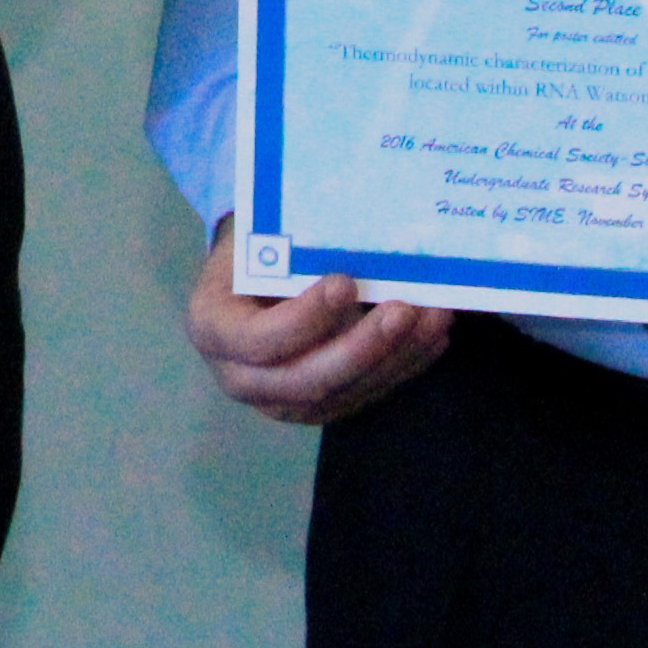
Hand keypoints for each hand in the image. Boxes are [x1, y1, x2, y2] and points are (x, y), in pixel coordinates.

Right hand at [185, 214, 450, 425]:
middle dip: (363, 348)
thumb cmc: (246, 253)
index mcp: (214, 331)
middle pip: (309, 379)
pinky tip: (433, 336)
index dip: (305, 319)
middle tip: (404, 310)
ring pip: (346, 392)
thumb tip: (351, 242)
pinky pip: (367, 393)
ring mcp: (285, 401)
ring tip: (434, 317)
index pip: (260, 340)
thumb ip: (283, 250)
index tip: (344, 282)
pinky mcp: (323, 405)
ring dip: (396, 357)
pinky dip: (405, 364)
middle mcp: (243, 379)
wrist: (242, 286)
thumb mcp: (247, 243)